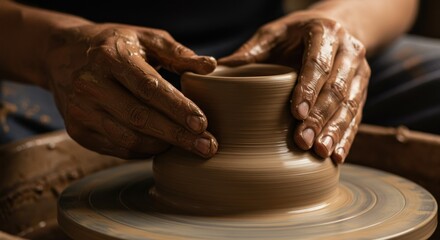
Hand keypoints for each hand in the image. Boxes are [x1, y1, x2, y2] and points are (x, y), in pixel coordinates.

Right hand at [45, 23, 217, 158]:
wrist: (62, 55)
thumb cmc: (114, 46)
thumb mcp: (144, 38)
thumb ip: (176, 53)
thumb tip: (210, 66)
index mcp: (111, 58)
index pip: (148, 88)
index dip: (177, 108)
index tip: (203, 123)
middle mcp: (91, 85)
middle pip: (140, 118)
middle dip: (177, 136)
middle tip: (207, 146)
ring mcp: (81, 110)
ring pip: (128, 139)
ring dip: (163, 146)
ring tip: (189, 146)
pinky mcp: (77, 130)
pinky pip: (117, 148)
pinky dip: (144, 151)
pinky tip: (163, 146)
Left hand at [219, 12, 369, 162]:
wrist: (334, 27)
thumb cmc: (296, 34)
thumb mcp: (273, 33)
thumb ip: (252, 50)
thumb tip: (219, 69)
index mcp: (326, 32)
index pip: (318, 63)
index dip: (309, 88)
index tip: (296, 113)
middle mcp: (349, 52)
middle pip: (336, 88)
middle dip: (320, 117)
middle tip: (303, 141)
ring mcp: (359, 73)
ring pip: (350, 105)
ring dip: (335, 131)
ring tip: (320, 152)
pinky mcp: (362, 91)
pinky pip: (357, 116)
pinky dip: (347, 137)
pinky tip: (336, 155)